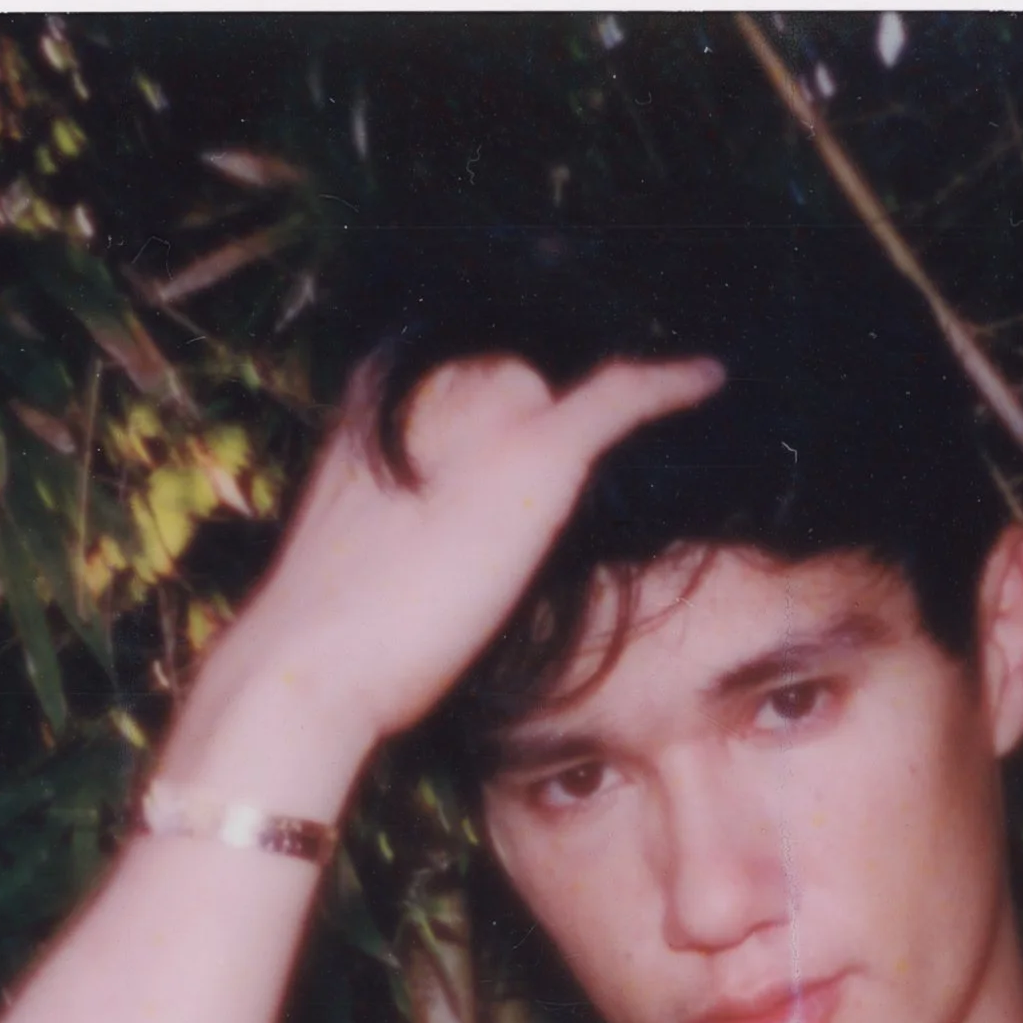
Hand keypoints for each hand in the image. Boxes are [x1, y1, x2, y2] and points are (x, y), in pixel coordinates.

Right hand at [159, 353, 724, 817]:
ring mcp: (482, 410)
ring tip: (663, 399)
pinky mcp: (533, 451)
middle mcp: (432, 378)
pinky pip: (620, 396)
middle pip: (525, 370)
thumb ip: (424, 504)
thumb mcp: (373, 540)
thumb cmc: (336, 631)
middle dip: (558, 404)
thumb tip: (472, 523)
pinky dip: (670, 385)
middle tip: (610, 420)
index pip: (477, 360)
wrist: (312, 663)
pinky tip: (709, 380)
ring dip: (608, 402)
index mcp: (381, 391)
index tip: (564, 403)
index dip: (526, 390)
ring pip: (568, 385)